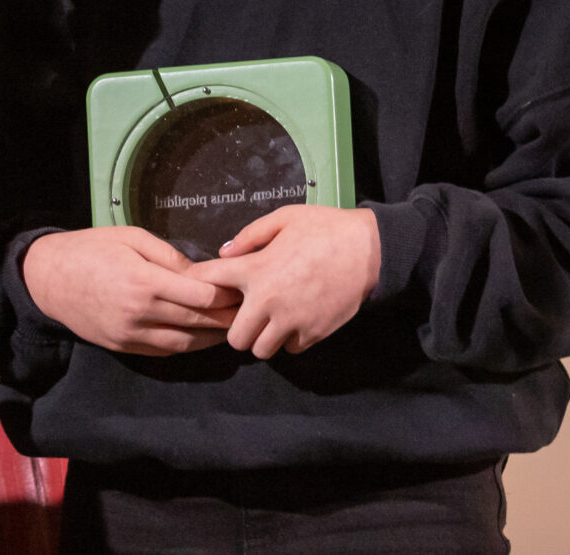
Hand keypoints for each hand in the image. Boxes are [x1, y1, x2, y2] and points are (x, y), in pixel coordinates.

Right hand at [20, 227, 236, 355]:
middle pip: (198, 320)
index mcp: (144, 281)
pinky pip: (165, 350)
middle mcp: (140, 313)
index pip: (201, 295)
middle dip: (227, 316)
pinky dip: (188, 344)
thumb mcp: (131, 238)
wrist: (48, 279)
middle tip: (251, 309)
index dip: (227, 293)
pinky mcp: (124, 347)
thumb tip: (202, 272)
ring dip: (212, 337)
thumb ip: (169, 256)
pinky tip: (202, 336)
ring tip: (234, 327)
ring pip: (185, 343)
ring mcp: (131, 334)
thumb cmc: (91, 248)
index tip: (246, 286)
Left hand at [192, 205, 381, 358]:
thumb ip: (250, 236)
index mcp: (255, 269)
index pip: (208, 282)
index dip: (200, 283)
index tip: (202, 286)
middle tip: (247, 314)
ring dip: (263, 338)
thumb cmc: (323, 227)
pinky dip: (289, 340)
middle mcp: (268, 300)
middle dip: (237, 328)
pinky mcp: (314, 334)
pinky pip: (290, 349)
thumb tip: (224, 252)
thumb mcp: (283, 218)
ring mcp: (291, 321)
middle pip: (234, 338)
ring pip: (261, 350)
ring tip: (271, 320)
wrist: (369, 249)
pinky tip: (295, 321)